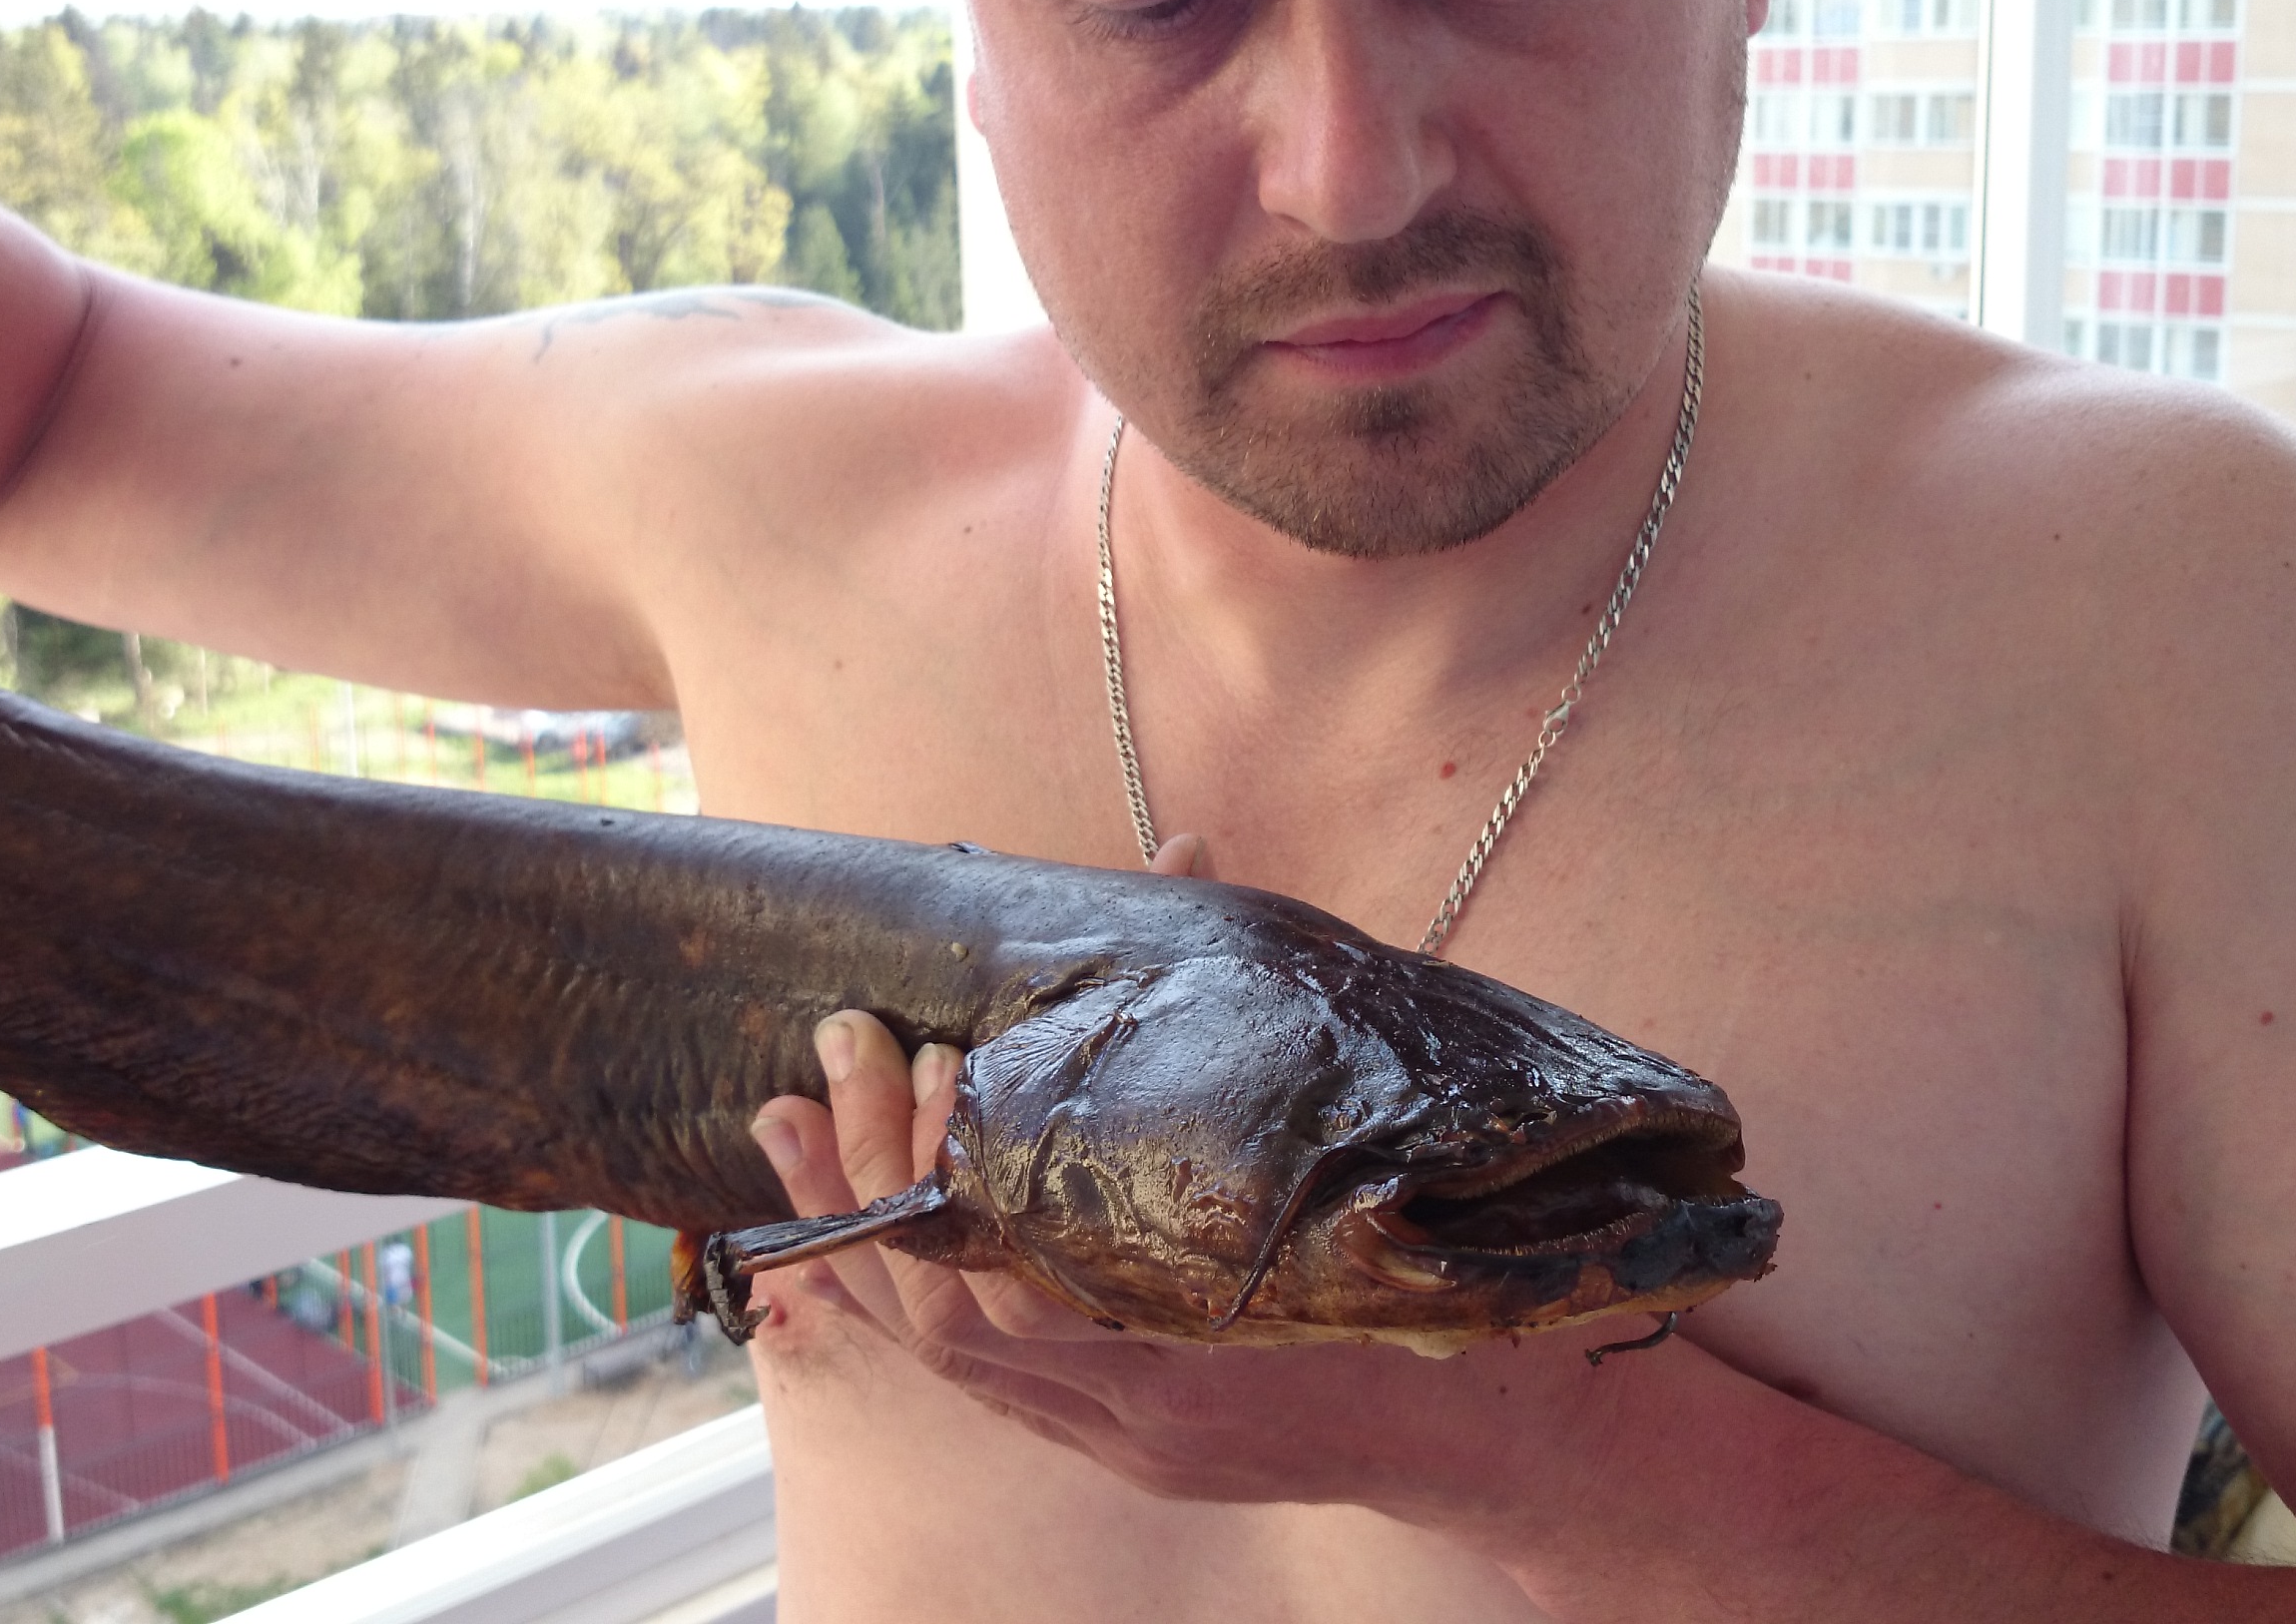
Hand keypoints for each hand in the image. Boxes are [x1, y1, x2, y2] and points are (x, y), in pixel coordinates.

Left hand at [740, 840, 1687, 1523]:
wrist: (1504, 1434)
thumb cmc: (1436, 1269)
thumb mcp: (1351, 1150)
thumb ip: (1253, 1023)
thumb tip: (1183, 853)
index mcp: (1198, 1342)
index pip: (1013, 1277)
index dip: (941, 1173)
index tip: (922, 1056)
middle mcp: (1141, 1405)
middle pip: (952, 1313)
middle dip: (871, 1178)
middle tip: (837, 1047)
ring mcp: (1123, 1437)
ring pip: (947, 1349)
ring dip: (861, 1232)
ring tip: (791, 1120)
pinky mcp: (1119, 1443)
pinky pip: (981, 1374)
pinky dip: (912, 1286)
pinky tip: (862, 1209)